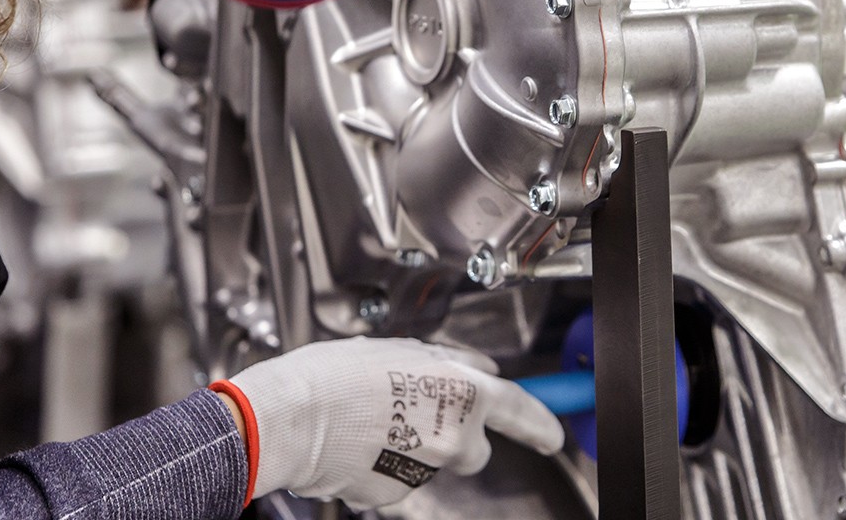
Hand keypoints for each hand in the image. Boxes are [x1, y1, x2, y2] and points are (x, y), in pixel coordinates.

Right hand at [215, 336, 563, 509]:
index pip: (522, 410)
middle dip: (455, 435)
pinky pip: (404, 482)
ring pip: (436, 464)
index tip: (552, 434)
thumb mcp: (405, 348)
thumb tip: (476, 368)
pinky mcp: (398, 496)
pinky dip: (390, 468)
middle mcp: (456, 437)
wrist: (293, 417)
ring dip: (416, 447)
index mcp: (466, 392)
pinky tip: (362, 445)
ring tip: (374, 420)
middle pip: (474, 447)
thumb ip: (450, 362)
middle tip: (416, 411)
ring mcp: (429, 471)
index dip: (541, 423)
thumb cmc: (339, 375)